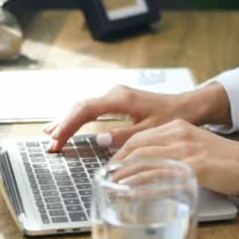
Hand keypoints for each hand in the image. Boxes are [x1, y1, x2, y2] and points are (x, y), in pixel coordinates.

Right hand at [43, 83, 229, 152]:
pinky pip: (92, 108)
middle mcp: (116, 94)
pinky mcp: (118, 101)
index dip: (69, 125)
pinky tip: (68, 126)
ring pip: (84, 107)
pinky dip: (78, 118)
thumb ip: (124, 136)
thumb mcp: (150, 131)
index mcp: (121, 99)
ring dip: (68, 121)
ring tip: (52, 136)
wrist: (188, 105)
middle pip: (80, 107)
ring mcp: (116, 96)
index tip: (57, 140)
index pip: (86, 110)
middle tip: (50, 144)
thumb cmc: (173, 116)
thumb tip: (99, 140)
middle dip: (63, 124)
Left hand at [108, 119, 238, 198]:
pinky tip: (131, 191)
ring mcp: (185, 149)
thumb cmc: (229, 162)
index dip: (123, 150)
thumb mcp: (198, 150)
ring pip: (143, 158)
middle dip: (117, 161)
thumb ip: (177, 153)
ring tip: (111, 185)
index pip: (141, 136)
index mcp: (179, 128)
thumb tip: (156, 168)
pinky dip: (140, 184)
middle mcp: (179, 134)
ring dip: (124, 173)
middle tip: (107, 175)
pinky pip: (158, 174)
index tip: (113, 164)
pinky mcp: (192, 166)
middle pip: (137, 145)